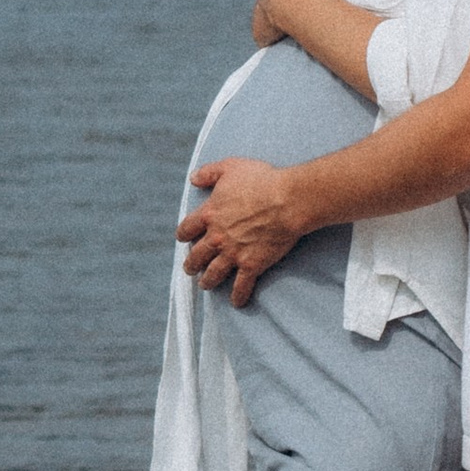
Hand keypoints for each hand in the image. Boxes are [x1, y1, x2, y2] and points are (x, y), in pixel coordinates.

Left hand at [179, 155, 306, 303]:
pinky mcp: (251, 265)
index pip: (187, 229)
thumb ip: (209, 173)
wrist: (286, 201)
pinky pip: (241, 286)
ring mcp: (233, 253)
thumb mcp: (230, 167)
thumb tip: (193, 178)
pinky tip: (237, 303)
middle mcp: (217, 237)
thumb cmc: (261, 181)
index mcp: (209, 214)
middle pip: (196, 255)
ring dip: (207, 281)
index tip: (183, 239)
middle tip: (190, 268)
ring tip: (205, 285)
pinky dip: (238, 296)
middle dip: (191, 263)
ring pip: (213, 273)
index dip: (184, 235)